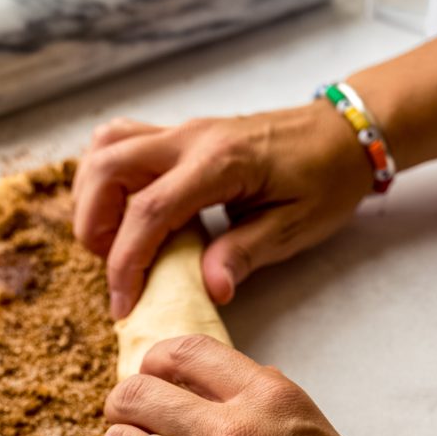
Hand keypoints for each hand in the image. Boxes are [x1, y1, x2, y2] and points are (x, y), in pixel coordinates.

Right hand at [73, 104, 372, 318]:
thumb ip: (245, 254)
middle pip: (107, 167)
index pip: (149, 211)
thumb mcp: (295, 227)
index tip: (123, 305)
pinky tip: (121, 209)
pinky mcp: (178, 133)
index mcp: (220, 164)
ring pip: (105, 147)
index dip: (125, 263)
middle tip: (112, 266)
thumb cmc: (325, 180)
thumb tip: (210, 290)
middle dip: (94, 225)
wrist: (343, 134)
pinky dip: (104, 175)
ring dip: (93, 196)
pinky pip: (119, 141)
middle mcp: (190, 138)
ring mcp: (180, 130)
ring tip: (114, 239)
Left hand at [97, 335, 425, 435]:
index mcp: (266, 398)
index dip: (153, 367)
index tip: (151, 387)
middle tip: (131, 433)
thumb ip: (257, 403)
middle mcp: (230, 434)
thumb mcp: (312, 431)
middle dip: (123, 411)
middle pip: (133, 395)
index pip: (181, 352)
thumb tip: (204, 388)